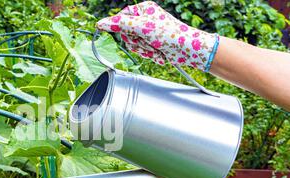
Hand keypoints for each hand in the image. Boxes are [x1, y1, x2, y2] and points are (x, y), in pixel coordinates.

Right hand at [96, 1, 219, 71]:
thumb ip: (120, 25)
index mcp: (144, 9)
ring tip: (156, 48)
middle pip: (126, 33)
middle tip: (148, 42)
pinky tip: (160, 54)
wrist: (189, 50)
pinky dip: (150, 55)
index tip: (131, 34)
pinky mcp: (153, 44)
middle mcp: (146, 20)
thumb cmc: (170, 35)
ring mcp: (149, 33)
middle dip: (137, 42)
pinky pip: (141, 51)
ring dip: (144, 50)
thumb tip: (101, 24)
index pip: (121, 18)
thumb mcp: (142, 27)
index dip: (123, 29)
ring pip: (133, 44)